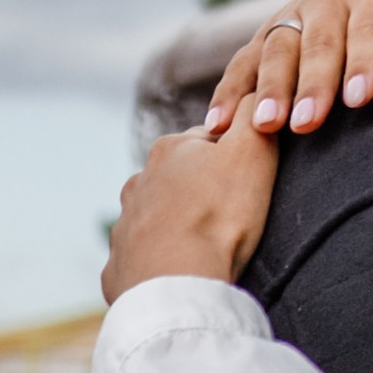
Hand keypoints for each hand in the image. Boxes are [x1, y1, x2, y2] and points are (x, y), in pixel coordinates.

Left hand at [102, 122, 279, 301]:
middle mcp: (139, 181)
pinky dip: (157, 263)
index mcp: (170, 149)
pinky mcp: (118, 267)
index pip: (208, 142)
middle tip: (232, 216)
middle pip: (178, 180)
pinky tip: (177, 274)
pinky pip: (140, 260)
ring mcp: (124, 225)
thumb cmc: (219, 215)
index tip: (250, 180)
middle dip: (200, 192)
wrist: (178, 281)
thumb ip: (254, 114)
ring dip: (176, 226)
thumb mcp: (252, 150)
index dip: (233, 158)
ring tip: (204, 246)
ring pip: (154, 217)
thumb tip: (253, 91)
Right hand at [204, 0, 372, 138]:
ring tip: (263, 125)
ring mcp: (295, 9)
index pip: (369, 28)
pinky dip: (231, 90)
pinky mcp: (271, 28)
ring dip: (269, 87)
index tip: (357, 98)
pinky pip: (246, 57)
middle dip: (311, 84)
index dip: (363, 62)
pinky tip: (218, 124)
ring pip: (276, 47)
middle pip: (317, 42)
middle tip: (306, 123)